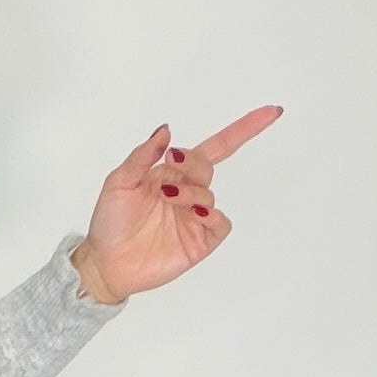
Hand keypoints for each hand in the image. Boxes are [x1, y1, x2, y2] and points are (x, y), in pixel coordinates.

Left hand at [71, 106, 283, 302]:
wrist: (104, 264)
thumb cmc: (109, 222)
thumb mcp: (119, 182)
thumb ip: (142, 156)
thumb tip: (165, 131)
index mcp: (172, 174)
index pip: (215, 147)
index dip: (243, 129)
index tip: (271, 112)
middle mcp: (187, 193)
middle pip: (207, 166)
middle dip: (192, 163)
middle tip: (170, 166)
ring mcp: (194, 218)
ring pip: (209, 194)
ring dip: (191, 192)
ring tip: (167, 198)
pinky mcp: (199, 241)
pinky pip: (220, 223)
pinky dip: (212, 215)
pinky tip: (194, 213)